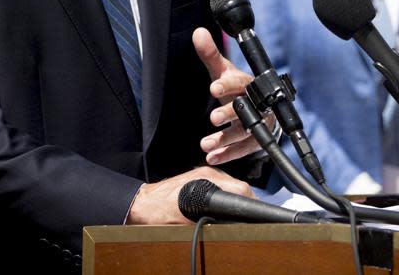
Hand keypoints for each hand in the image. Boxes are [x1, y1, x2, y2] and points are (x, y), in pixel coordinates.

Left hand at [126, 166, 253, 224]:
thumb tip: (229, 225)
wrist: (142, 205)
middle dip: (245, 201)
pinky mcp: (198, 177)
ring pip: (230, 185)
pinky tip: (221, 206)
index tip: (256, 212)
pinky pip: (219, 185)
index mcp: (207, 179)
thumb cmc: (159, 212)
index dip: (251, 201)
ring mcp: (203, 173)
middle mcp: (207, 173)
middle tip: (247, 217)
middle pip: (238, 186)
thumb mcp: (188, 222)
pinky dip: (224, 195)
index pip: (240, 188)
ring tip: (235, 212)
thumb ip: (211, 220)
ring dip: (235, 197)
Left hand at [193, 27, 275, 164]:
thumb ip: (210, 54)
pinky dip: (228, 154)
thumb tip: (198, 32)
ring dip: (225, 139)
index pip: (240, 83)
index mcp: (249, 84)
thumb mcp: (223, 71)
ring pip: (245, 132)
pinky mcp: (257, 141)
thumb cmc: (237, 88)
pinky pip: (244, 150)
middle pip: (246, 109)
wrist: (260, 107)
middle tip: (213, 118)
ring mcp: (260, 123)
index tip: (213, 88)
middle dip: (229, 114)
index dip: (228, 85)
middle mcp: (258, 104)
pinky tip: (212, 156)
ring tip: (206, 144)